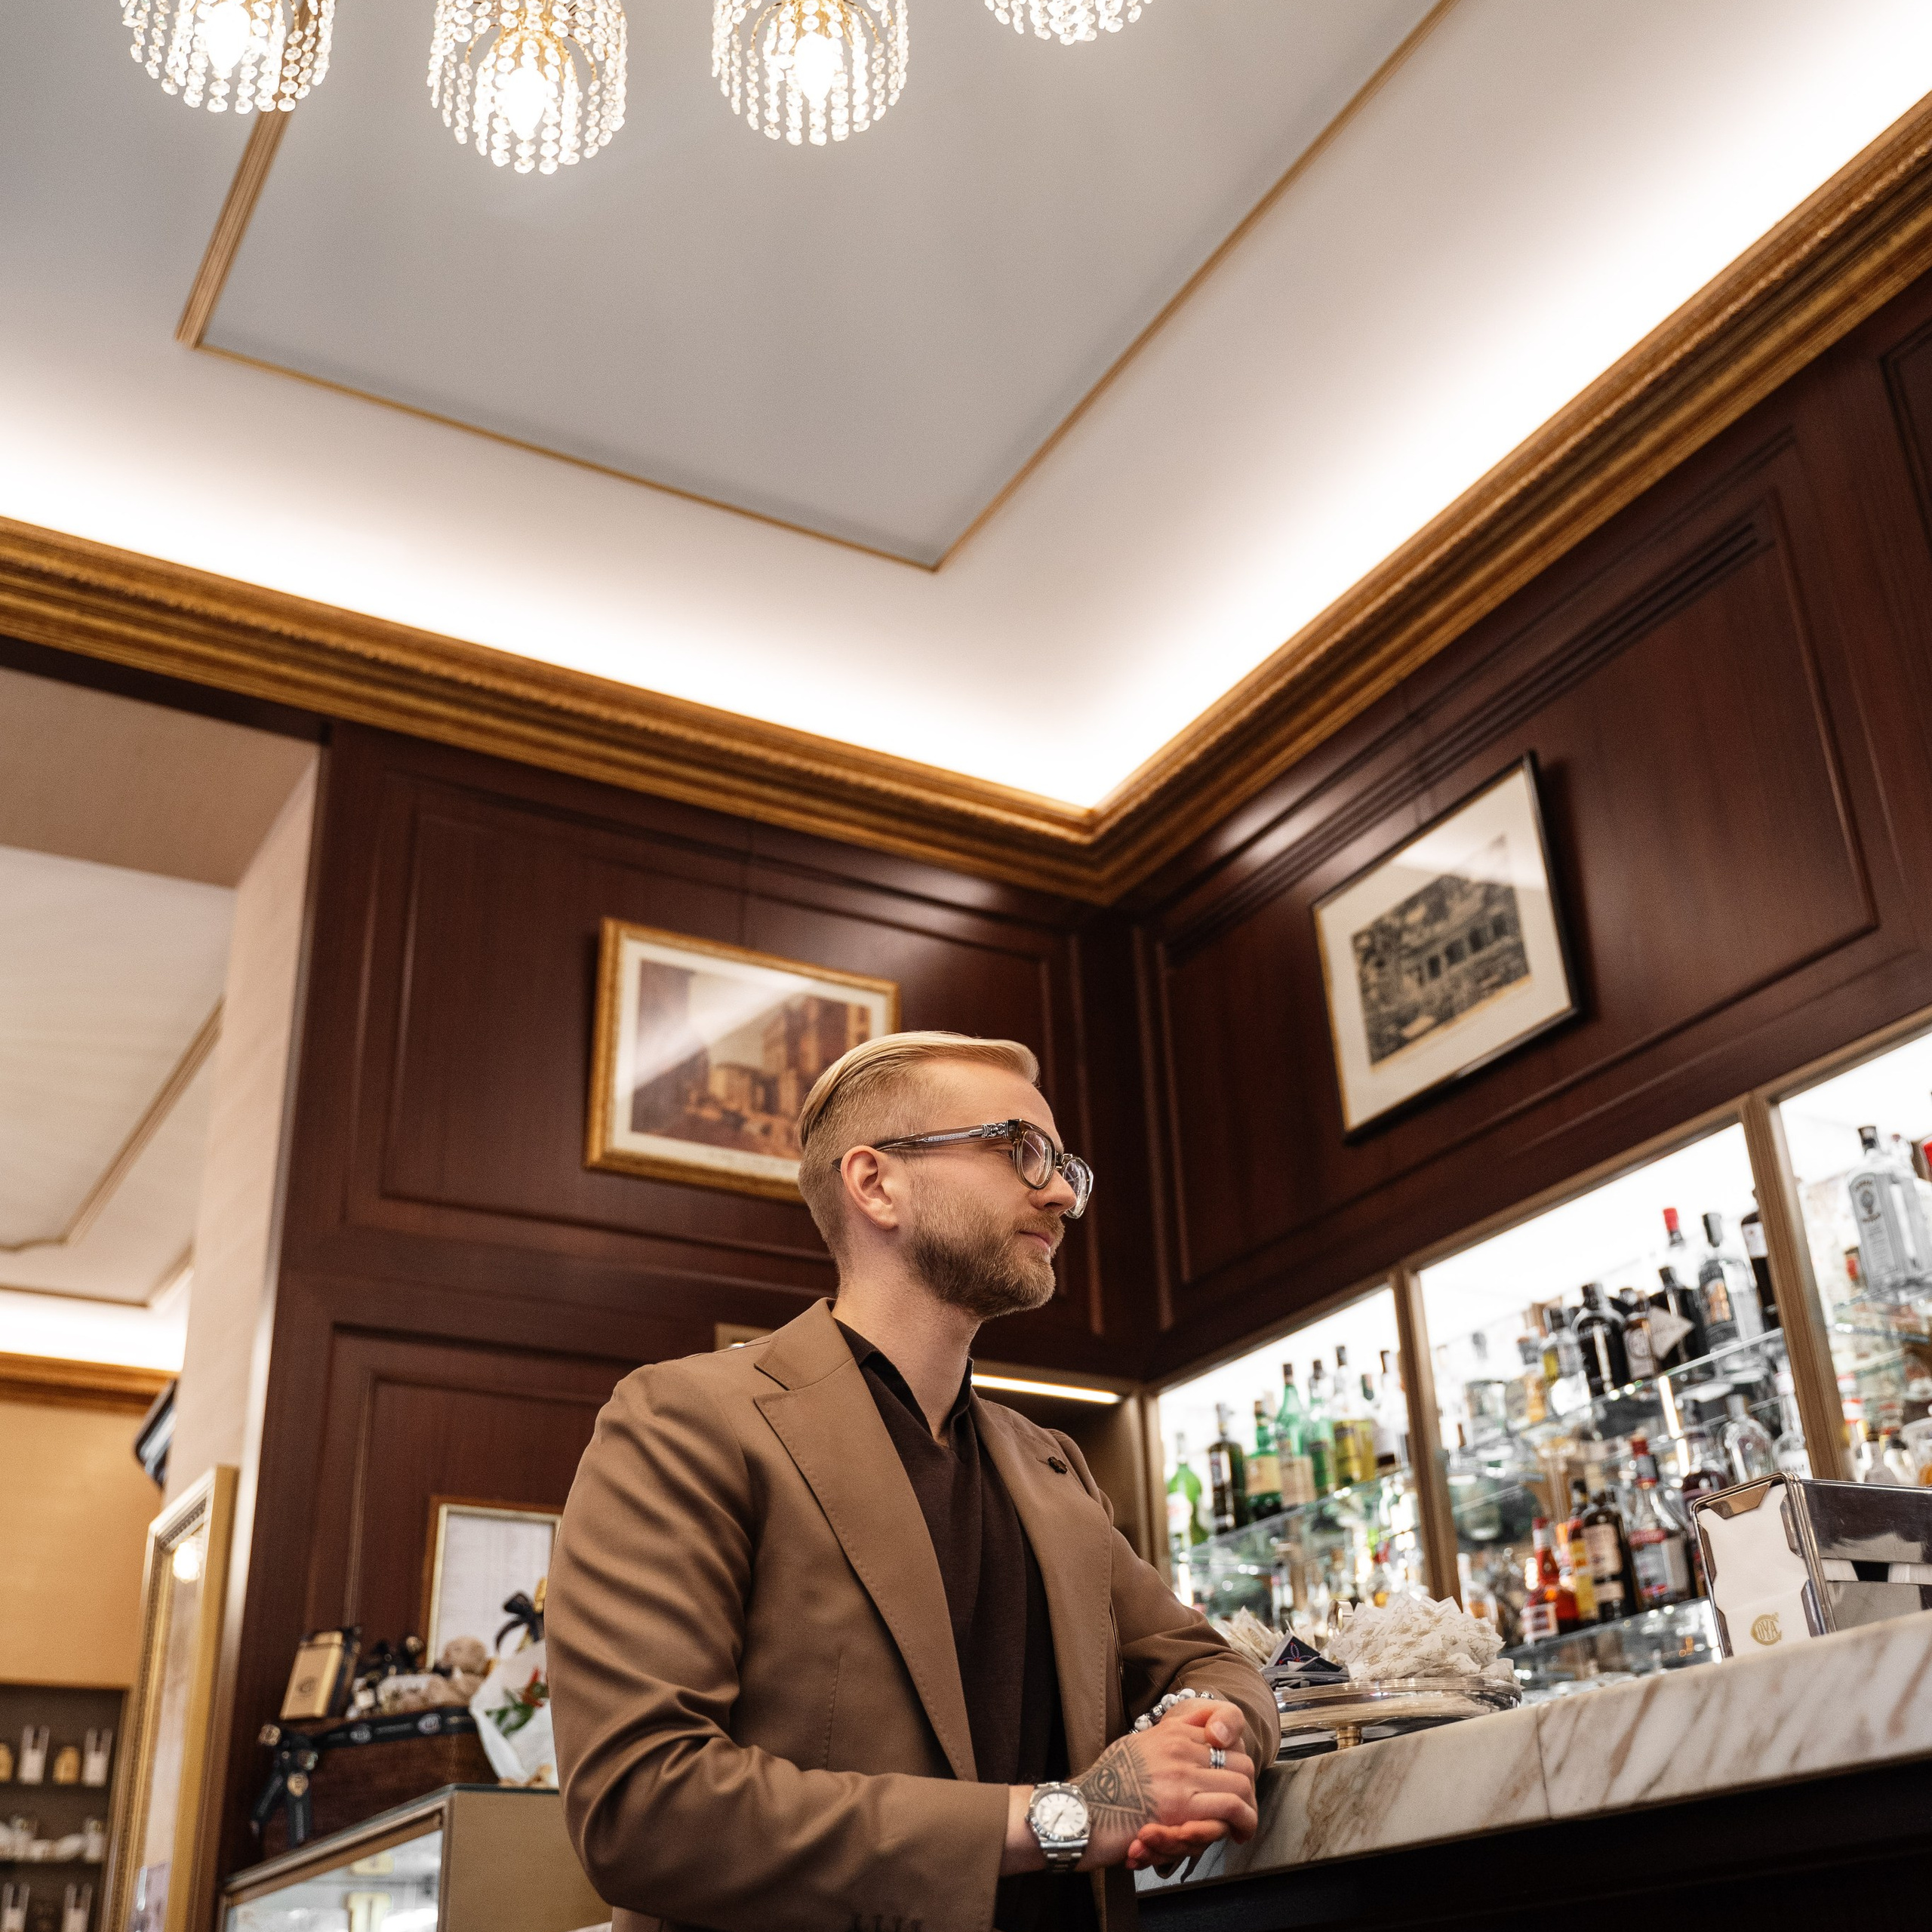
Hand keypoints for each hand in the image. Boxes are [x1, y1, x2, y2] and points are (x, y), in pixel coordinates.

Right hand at [1119, 1700, 1257, 1872]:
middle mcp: (1178, 1747)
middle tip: (1241, 1811)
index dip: (1235, 1763)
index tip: (1233, 1783)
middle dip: (1247, 1789)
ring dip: (1247, 1809)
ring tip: (1241, 1826)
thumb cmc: (1103, 1788)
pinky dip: (1242, 1822)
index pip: (1223, 1737)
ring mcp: (1181, 1775)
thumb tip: (1188, 1739)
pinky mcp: (1182, 1806)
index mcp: (1168, 1733)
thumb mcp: (1134, 1747)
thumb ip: (1163, 1741)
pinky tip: (1236, 1834)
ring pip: (1242, 1783)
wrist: (1081, 1813)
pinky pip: (1231, 1807)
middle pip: (1240, 1759)